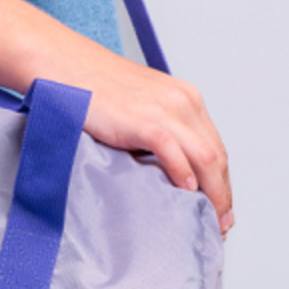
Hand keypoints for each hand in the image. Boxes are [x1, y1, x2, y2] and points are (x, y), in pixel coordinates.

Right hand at [73, 48, 233, 232]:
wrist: (67, 64)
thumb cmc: (97, 87)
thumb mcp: (143, 104)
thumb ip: (162, 129)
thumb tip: (171, 171)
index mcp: (186, 98)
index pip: (216, 148)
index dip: (222, 182)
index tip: (221, 208)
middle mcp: (183, 102)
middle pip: (217, 156)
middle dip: (222, 194)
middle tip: (220, 224)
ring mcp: (164, 109)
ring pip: (206, 157)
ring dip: (211, 194)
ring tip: (208, 219)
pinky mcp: (143, 119)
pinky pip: (173, 152)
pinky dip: (184, 175)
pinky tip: (185, 193)